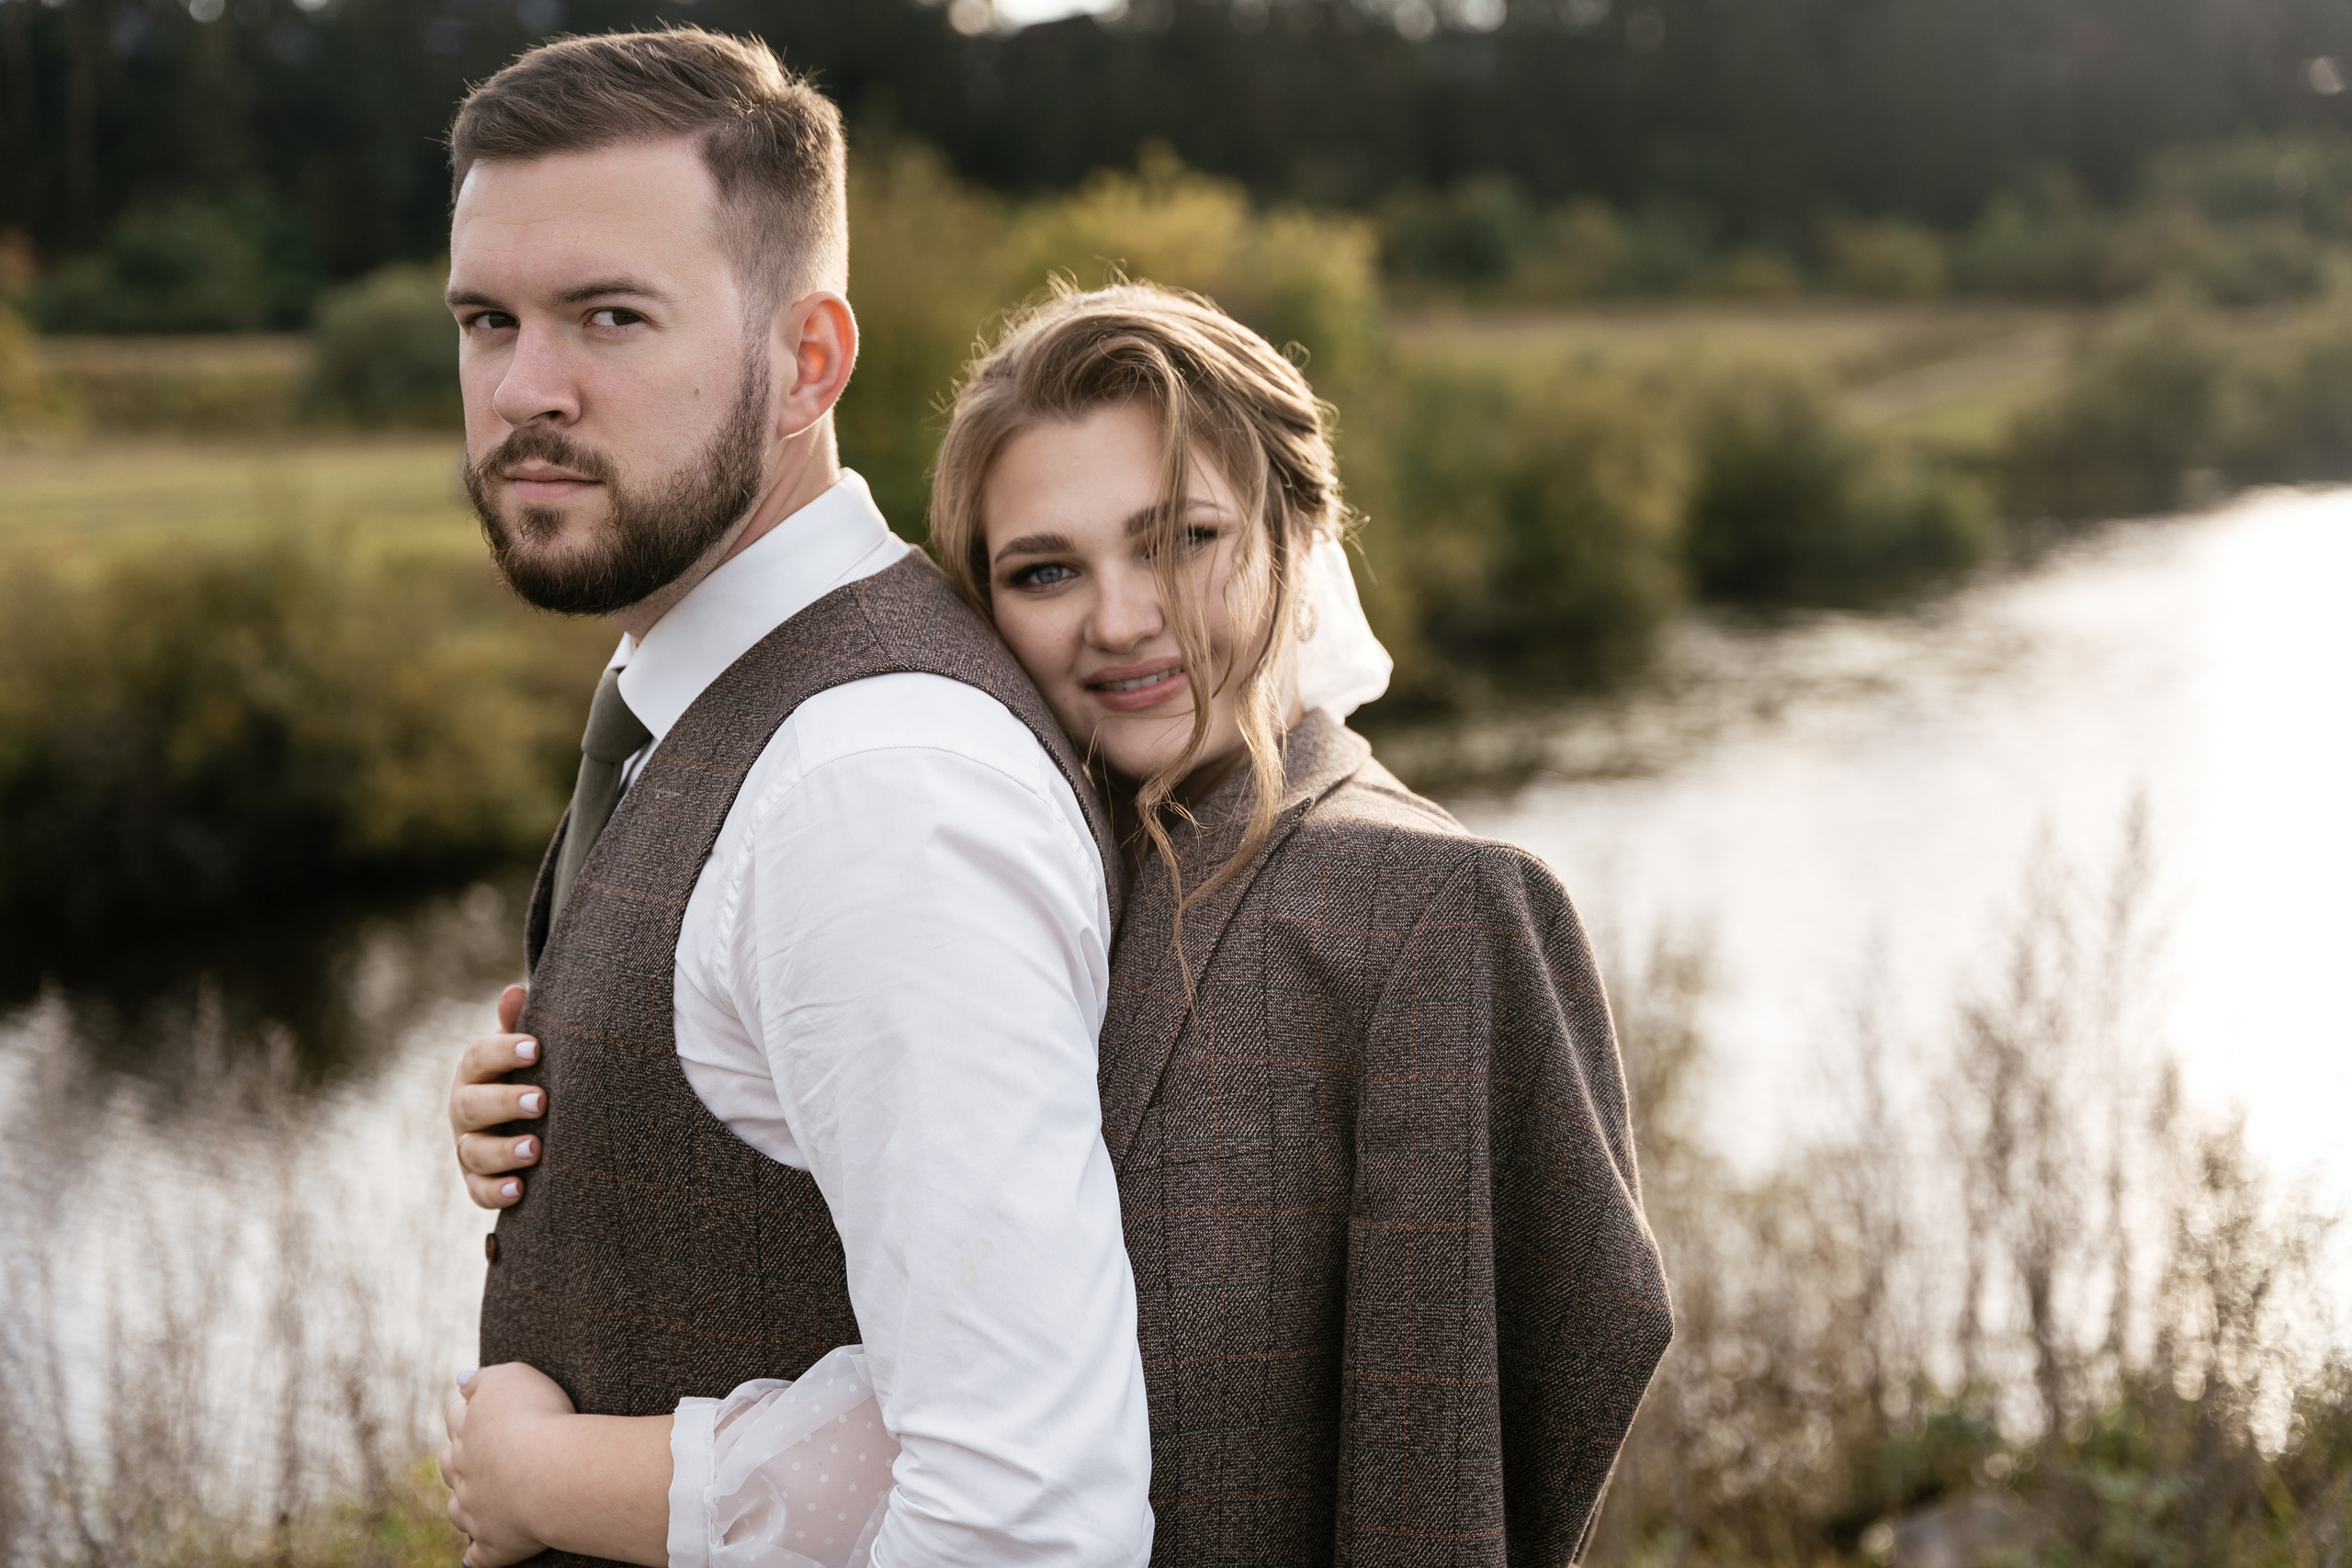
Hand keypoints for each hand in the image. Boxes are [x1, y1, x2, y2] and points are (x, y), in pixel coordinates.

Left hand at [442, 1362, 574, 1567]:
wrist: (549, 1472)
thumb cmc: (536, 1418)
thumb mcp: (511, 1378)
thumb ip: (483, 1378)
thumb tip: (460, 1380)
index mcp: (469, 1432)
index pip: (457, 1418)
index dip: (466, 1412)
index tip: (474, 1409)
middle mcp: (465, 1472)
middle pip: (450, 1464)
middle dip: (457, 1459)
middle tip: (471, 1457)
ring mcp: (477, 1511)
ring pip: (459, 1510)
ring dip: (463, 1506)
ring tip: (473, 1505)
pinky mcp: (494, 1544)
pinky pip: (479, 1556)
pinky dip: (475, 1557)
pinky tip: (472, 1559)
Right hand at [452, 984, 545, 1208]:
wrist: (531, 1123)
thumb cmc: (530, 1076)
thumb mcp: (526, 1051)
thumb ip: (519, 1025)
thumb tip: (514, 991)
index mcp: (477, 1072)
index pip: (479, 1056)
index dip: (503, 1051)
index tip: (536, 1048)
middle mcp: (465, 1110)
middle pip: (471, 1105)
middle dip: (505, 1102)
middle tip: (542, 1101)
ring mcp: (469, 1147)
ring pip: (473, 1151)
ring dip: (503, 1151)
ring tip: (535, 1148)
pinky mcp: (479, 1182)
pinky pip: (479, 1192)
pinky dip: (497, 1192)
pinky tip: (520, 1189)